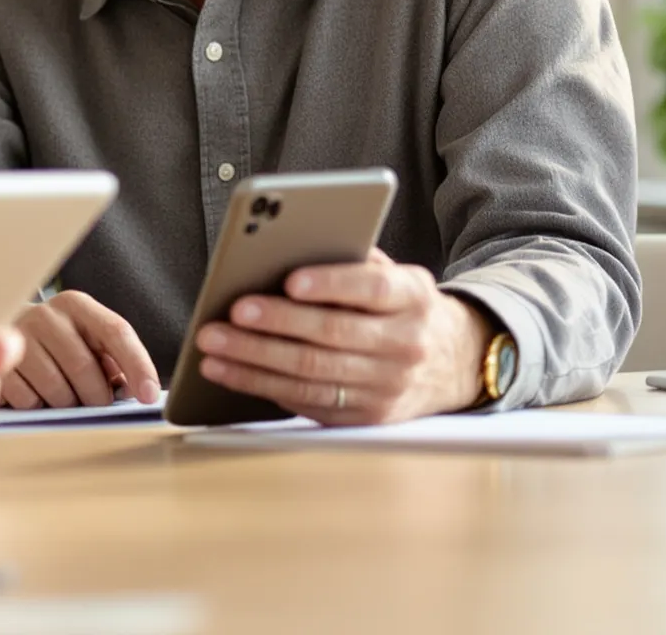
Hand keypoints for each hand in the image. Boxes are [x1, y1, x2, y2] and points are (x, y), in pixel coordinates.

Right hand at [3, 291, 160, 407]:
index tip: (149, 396)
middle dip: (97, 397)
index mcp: (75, 305)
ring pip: (57, 390)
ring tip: (60, 394)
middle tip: (94, 403)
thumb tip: (139, 393)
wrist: (0, 340)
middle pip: (85, 368)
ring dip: (67, 405)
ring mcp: (15, 338)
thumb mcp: (86, 342)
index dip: (137, 365)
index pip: (116, 332)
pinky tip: (35, 393)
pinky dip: (38, 407)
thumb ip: (112, 360)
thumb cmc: (57, 347)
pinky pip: (29, 401)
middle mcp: (44, 314)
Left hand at [192, 250, 489, 423]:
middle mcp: (407, 344)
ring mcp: (389, 386)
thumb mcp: (394, 275)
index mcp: (414, 297)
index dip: (332, 284)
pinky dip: (262, 387)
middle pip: (333, 336)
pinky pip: (308, 403)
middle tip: (230, 313)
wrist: (453, 362)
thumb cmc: (399, 306)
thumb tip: (282, 249)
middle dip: (276, 324)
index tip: (290, 280)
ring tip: (212, 347)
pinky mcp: (368, 416)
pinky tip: (229, 372)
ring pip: (313, 375)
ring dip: (255, 362)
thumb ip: (350, 261)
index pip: (373, 288)